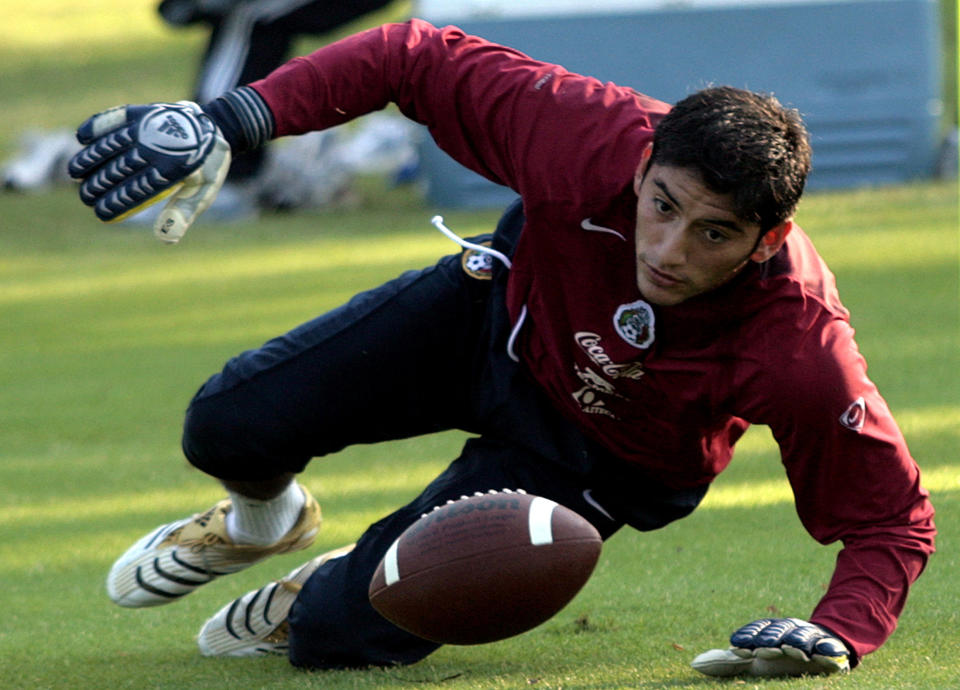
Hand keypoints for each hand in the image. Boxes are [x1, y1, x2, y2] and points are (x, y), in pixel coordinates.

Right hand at [68, 101, 229, 242]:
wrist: (216, 127)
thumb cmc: (206, 167)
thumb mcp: (203, 192)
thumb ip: (182, 213)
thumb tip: (166, 239)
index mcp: (174, 170)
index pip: (137, 190)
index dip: (116, 203)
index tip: (100, 214)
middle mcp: (158, 147)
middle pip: (119, 168)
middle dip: (98, 184)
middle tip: (84, 197)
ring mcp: (149, 127)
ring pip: (112, 143)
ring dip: (90, 157)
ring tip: (74, 172)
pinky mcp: (144, 112)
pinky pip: (116, 117)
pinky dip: (98, 125)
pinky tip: (82, 137)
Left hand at [691, 617, 850, 676]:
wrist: (821, 645)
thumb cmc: (778, 655)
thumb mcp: (753, 659)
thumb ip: (726, 662)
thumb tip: (694, 665)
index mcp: (769, 633)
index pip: (756, 632)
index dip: (748, 638)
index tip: (737, 647)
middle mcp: (789, 632)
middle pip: (778, 633)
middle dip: (769, 639)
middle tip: (762, 649)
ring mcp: (810, 639)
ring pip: (802, 638)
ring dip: (796, 642)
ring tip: (790, 648)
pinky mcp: (831, 650)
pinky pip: (830, 649)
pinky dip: (826, 650)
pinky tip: (822, 654)